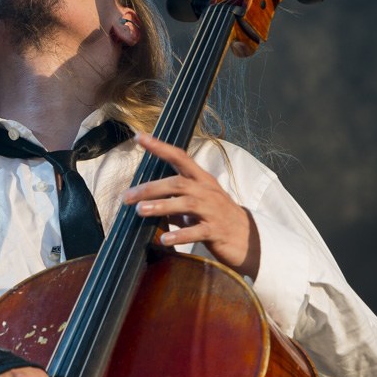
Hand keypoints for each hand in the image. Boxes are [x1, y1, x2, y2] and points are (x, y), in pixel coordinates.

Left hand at [122, 132, 260, 278]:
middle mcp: (207, 191)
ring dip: (161, 206)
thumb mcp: (197, 203)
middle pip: (178, 183)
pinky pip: (197, 231)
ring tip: (140, 211)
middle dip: (151, 188)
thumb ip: (174, 199)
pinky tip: (165, 239)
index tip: (140, 137)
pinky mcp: (216, 231)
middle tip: (128, 197)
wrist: (248, 237)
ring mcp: (213, 210)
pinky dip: (180, 235)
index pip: (180, 157)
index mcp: (202, 180)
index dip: (160, 146)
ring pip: (186, 204)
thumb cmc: (217, 217)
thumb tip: (145, 200)